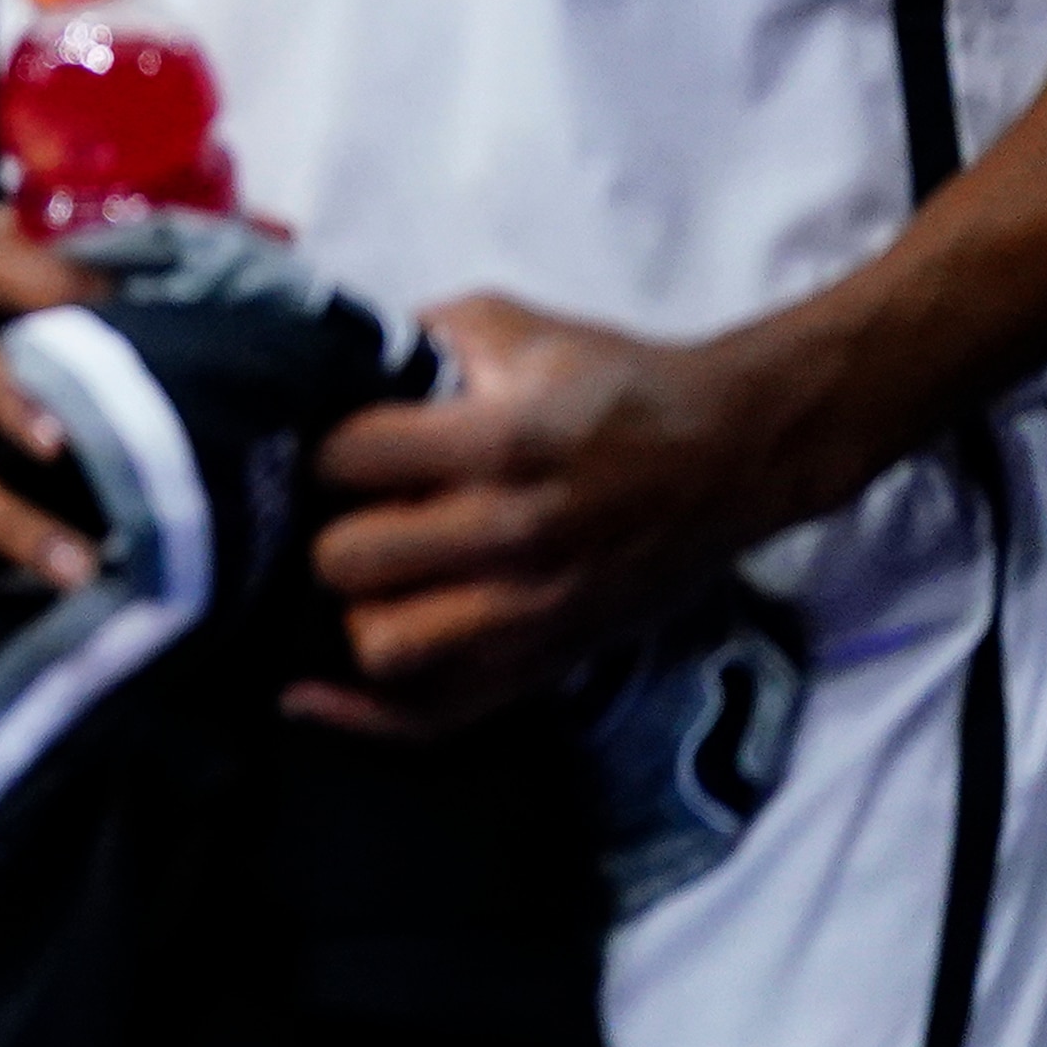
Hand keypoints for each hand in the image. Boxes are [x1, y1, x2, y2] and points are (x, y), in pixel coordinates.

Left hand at [300, 296, 839, 733]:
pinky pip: (433, 716)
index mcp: (506, 443)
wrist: (736, 453)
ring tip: (364, 589)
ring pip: (382, 648)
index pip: (349, 460)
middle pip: (349, 562)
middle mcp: (515, 534)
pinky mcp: (546, 661)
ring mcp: (532, 610)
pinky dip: (365, 714)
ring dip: (355, 616)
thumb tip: (332, 358)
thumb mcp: (524, 330)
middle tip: (347, 524)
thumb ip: (424, 336)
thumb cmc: (617, 387)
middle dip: (330, 536)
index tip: (340, 454)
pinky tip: (311, 691)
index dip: (327, 452)